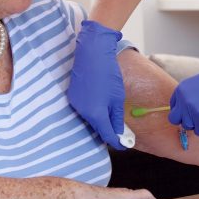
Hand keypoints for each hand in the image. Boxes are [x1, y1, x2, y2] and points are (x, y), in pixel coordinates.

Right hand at [68, 20, 126, 148]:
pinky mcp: (73, 96)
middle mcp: (82, 112)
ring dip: (101, 122)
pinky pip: (84, 110)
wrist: (92, 54)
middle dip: (108, 132)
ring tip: (112, 119)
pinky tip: (101, 106)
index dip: (117, 142)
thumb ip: (116, 117)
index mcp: (95, 114)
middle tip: (121, 133)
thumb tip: (119, 132)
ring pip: (90, 120)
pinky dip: (93, 112)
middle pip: (97, 129)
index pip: (107, 135)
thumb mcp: (117, 98)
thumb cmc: (108, 74)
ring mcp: (76, 104)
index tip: (124, 144)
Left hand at [168, 60, 198, 135]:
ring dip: (197, 123)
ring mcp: (192, 112)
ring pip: (187, 126)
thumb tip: (185, 112)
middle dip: (185, 119)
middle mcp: (183, 101)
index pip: (173, 106)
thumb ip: (189, 96)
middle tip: (197, 116)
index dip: (183, 109)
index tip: (192, 109)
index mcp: (181, 90)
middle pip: (175, 119)